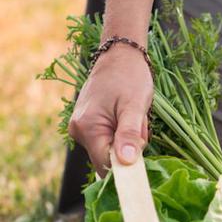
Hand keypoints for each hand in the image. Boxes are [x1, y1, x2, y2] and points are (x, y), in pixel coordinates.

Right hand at [68, 44, 152, 173]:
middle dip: (130, 147)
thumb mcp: (135, 106)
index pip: (107, 165)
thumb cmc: (130, 77)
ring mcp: (82, 128)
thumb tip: (126, 162)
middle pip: (110, 158)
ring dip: (129, 138)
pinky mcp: (89, 125)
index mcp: (87, 128)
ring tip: (133, 115)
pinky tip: (128, 115)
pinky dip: (124, 132)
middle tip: (138, 121)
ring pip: (112, 149)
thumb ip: (129, 134)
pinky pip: (110, 139)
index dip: (127, 165)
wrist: (121, 56)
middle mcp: (78, 131)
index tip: (143, 147)